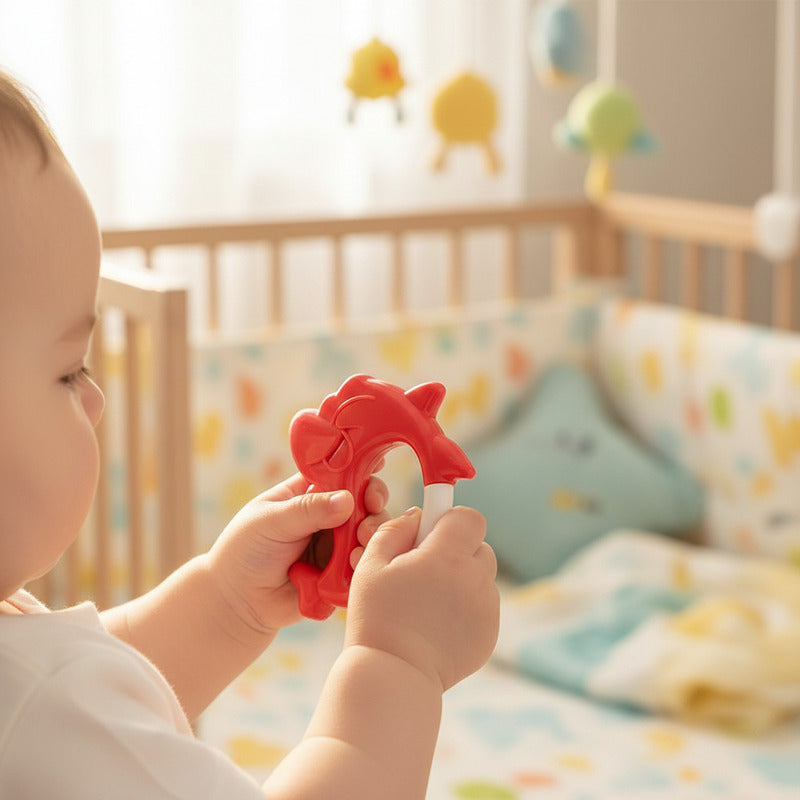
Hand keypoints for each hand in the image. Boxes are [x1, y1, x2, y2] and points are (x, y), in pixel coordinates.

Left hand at [207, 471, 389, 637]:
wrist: (237, 604)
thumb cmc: (244, 552)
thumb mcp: (270, 522)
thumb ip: (307, 510)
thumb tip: (347, 500)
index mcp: (309, 492)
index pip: (343, 473)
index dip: (362, 472)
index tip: (372, 478)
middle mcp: (329, 515)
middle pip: (365, 502)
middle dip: (373, 510)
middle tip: (365, 525)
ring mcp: (338, 545)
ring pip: (370, 535)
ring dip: (370, 540)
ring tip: (356, 551)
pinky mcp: (342, 573)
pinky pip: (363, 566)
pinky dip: (362, 566)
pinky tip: (351, 569)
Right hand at [345, 506, 498, 690]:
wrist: (394, 676)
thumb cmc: (376, 618)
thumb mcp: (371, 566)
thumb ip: (394, 531)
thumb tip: (417, 515)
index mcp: (446, 556)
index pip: (469, 518)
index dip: (450, 521)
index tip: (433, 534)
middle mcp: (474, 578)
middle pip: (480, 547)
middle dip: (458, 551)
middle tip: (428, 571)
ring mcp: (486, 608)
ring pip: (483, 578)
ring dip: (463, 580)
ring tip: (430, 603)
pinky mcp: (490, 633)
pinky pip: (484, 607)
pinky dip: (467, 609)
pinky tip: (438, 625)